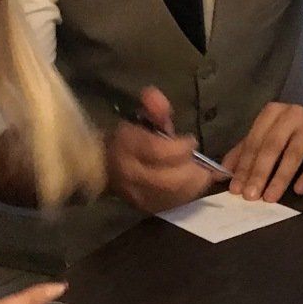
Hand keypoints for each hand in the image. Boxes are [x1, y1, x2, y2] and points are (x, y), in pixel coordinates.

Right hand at [106, 86, 223, 213]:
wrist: (103, 166)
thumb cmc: (127, 139)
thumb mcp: (139, 117)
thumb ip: (153, 107)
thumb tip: (156, 96)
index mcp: (127, 147)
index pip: (157, 152)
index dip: (180, 147)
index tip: (191, 141)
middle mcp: (131, 174)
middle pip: (169, 179)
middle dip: (191, 169)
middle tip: (198, 161)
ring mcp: (138, 195)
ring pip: (173, 195)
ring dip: (193, 183)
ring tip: (199, 171)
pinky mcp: (146, 207)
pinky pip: (173, 204)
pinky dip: (188, 194)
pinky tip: (192, 183)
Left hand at [223, 101, 302, 200]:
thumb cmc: (292, 134)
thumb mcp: (267, 137)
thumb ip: (245, 152)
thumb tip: (222, 173)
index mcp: (271, 113)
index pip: (254, 141)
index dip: (244, 166)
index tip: (235, 189)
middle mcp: (292, 114)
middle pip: (272, 147)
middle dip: (259, 173)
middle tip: (250, 196)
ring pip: (293, 154)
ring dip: (280, 178)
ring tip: (270, 198)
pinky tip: (299, 190)